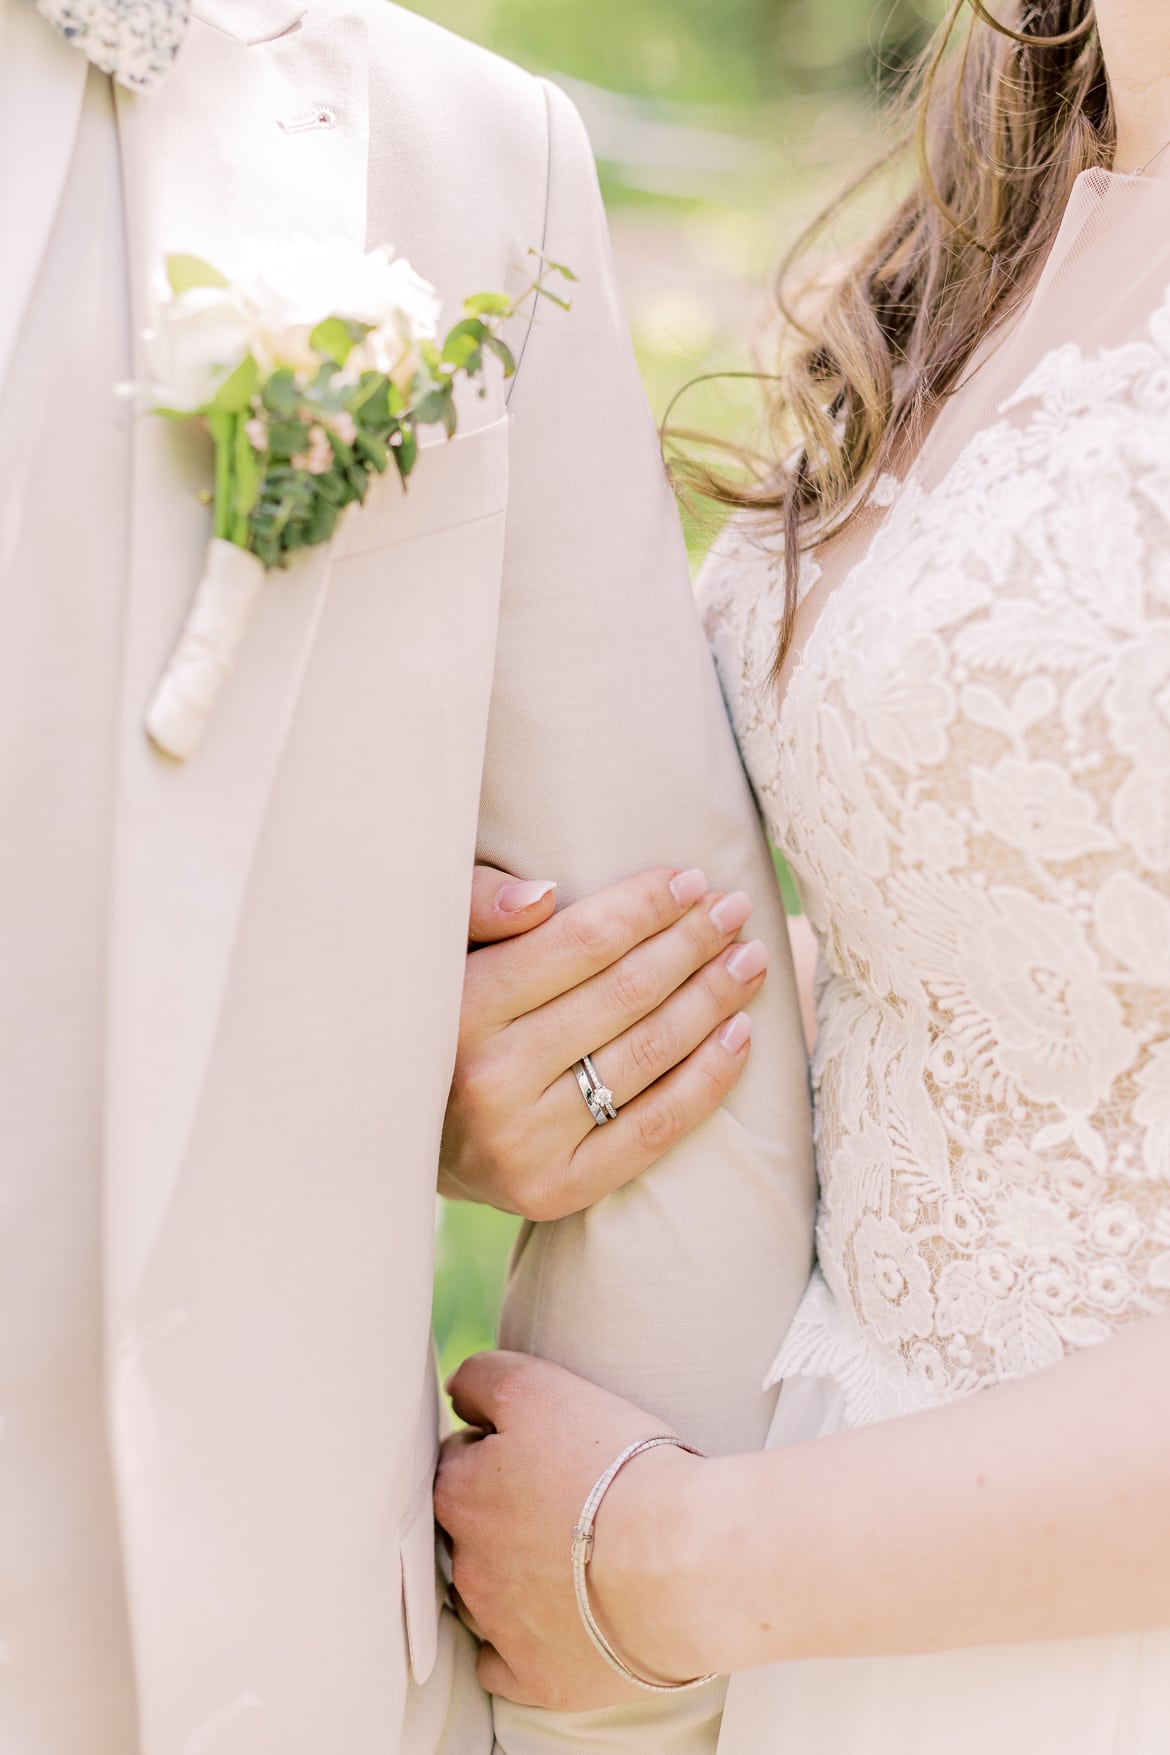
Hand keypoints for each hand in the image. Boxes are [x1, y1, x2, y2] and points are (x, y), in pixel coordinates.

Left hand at [434, 1351, 709, 1709]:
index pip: (457, 1458)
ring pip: (480, 1595)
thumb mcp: (538, 1387)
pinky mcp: (534, 1675)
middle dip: (496, 1513)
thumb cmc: (614, 1466)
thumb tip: (455, 1393)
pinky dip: (520, 1645)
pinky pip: (503, 1664)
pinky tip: (554, 1622)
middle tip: (556, 1501)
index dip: (498, 1447)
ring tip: (565, 1560)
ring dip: (508, 1577)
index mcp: (460, 1490)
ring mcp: (497, 1624)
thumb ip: (482, 1379)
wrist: (677, 1562)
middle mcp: (465, 1560)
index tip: (539, 1450)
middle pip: (465, 1527)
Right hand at [440, 864, 768, 1218]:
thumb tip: (546, 894)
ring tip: (748, 960)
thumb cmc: (435, 1015)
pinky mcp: (555, 1189)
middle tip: (734, 910)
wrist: (400, 1135)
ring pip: (649, 1053)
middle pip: (627, 992)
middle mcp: (491, 1074)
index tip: (691, 880)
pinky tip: (740, 1032)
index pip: (583, 941)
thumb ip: (477, 903)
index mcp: (462, 1003)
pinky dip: (709, 1076)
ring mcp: (525, 1140)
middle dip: (692, 942)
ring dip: (713, 998)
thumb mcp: (437, 945)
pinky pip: (655, 1126)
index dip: (647, 905)